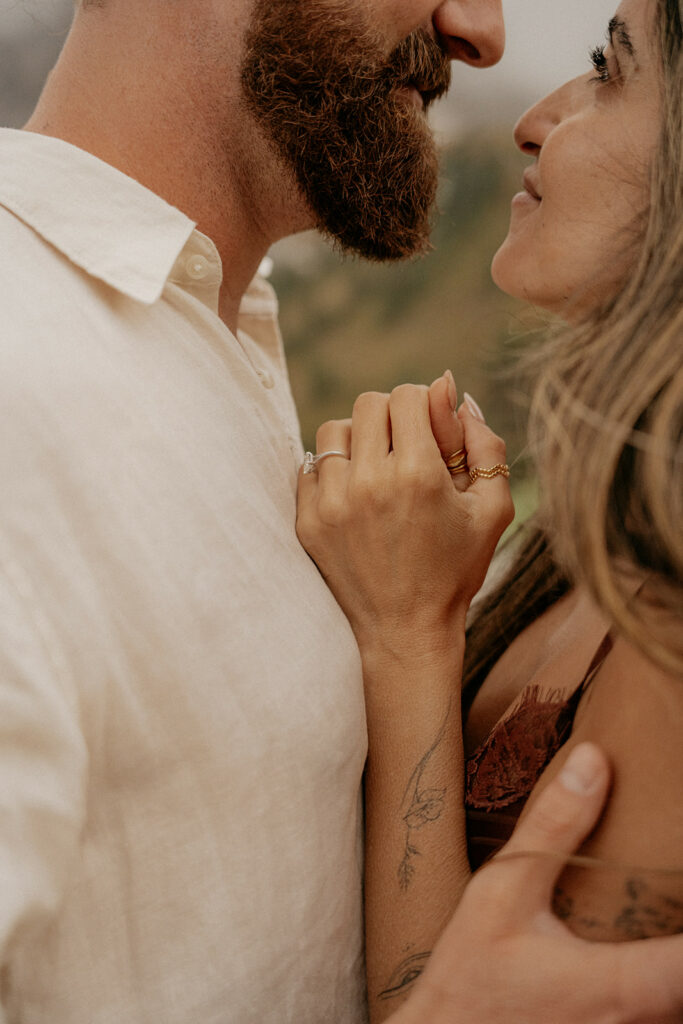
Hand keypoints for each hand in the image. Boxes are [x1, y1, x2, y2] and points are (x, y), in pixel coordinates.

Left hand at [296, 381, 513, 655]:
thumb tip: (455, 392)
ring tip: (375, 467)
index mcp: (418, 474)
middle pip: (369, 404)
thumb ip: (484, 444)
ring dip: (357, 438)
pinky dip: (332, 470)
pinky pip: (310, 466)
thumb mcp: (493, 510)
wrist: (406, 631)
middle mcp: (370, 482)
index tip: (430, 433)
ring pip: (333, 429)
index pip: (407, 396)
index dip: (424, 405)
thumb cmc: (456, 570)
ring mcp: (332, 502)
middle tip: (405, 447)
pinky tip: (355, 494)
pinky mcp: (308, 521)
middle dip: (391, 416)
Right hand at [393, 743, 682, 1023]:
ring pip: (675, 1003)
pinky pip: (655, 1014)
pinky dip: (655, 989)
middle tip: (664, 884)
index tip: (678, 874)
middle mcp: (637, 1023)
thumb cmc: (468, 982)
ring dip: (668, 965)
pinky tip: (628, 951)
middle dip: (678, 931)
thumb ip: (553, 829)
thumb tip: (592, 762)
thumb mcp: (501, 894)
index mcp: (620, 986)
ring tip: (652, 914)